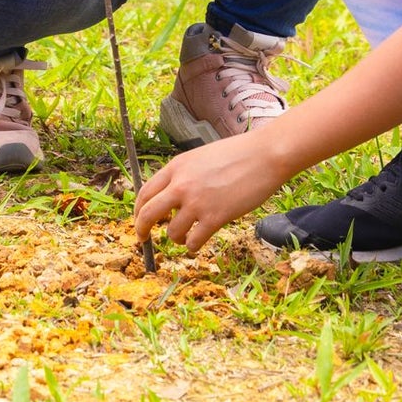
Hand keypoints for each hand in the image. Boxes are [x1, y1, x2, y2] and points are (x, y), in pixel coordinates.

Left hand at [135, 129, 299, 254]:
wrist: (264, 155)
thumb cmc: (237, 154)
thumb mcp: (200, 158)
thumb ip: (183, 175)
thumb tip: (170, 197)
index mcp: (176, 167)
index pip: (144, 192)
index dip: (138, 210)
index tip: (139, 220)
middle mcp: (181, 185)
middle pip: (148, 214)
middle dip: (142, 230)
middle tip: (143, 239)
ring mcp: (197, 202)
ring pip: (172, 232)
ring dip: (176, 239)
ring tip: (185, 237)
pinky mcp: (215, 217)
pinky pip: (194, 242)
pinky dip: (193, 246)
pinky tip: (198, 242)